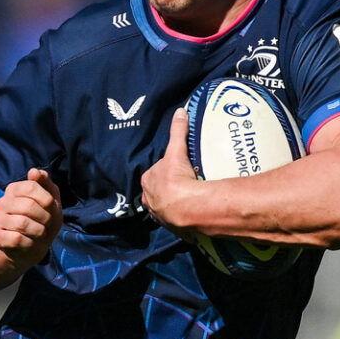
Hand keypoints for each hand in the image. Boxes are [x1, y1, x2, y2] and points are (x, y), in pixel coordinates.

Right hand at [0, 168, 63, 268]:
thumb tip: (34, 171)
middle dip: (45, 217)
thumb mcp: (50, 201)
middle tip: (46, 223)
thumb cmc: (42, 220)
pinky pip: (17, 239)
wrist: (31, 247)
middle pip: (29, 205)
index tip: (50, 208)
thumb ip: (46, 183)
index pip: (32, 187)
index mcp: (14, 189)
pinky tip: (30, 242)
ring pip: (23, 223)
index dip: (47, 200)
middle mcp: (3, 202)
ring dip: (39, 231)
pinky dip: (30, 243)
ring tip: (39, 233)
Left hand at [140, 108, 205, 237]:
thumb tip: (180, 111)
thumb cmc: (176, 178)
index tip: (178, 170)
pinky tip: (192, 213)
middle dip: (169, 188)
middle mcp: (149, 199)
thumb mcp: (176, 151)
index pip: (155, 172)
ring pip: (166, 206)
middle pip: (159, 190)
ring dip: (175, 204)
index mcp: (147, 181)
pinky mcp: (170, 227)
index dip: (166, 170)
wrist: (185, 207)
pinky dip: (182, 217)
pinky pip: (175, 220)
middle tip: (187, 184)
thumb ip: (177, 131)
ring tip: (190, 200)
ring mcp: (159, 215)